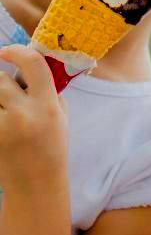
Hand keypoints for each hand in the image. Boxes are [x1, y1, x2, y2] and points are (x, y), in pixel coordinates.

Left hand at [0, 46, 67, 192]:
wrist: (35, 183)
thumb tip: (29, 63)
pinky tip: (4, 127)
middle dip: (4, 85)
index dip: (18, 51)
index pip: (32, 64)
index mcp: (47, 108)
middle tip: (11, 98)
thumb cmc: (50, 147)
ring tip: (8, 114)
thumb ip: (49, 91)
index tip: (8, 52)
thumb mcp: (61, 118)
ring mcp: (2, 127)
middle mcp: (24, 115)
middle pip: (0, 79)